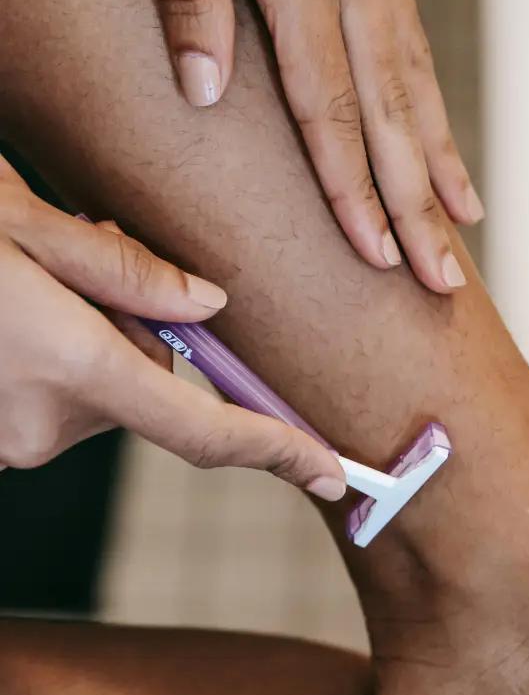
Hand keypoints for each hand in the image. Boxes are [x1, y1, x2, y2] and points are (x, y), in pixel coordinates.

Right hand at [0, 156, 344, 500]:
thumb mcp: (27, 225)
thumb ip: (127, 271)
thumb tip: (211, 305)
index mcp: (71, 367)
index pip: (203, 429)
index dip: (276, 450)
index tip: (330, 470)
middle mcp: (44, 425)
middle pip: (147, 383)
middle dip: (137, 328)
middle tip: (81, 259)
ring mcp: (9, 443)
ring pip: (101, 390)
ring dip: (90, 342)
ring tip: (34, 282)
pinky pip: (57, 402)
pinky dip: (55, 363)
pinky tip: (16, 318)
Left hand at [123, 0, 482, 294]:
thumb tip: (204, 91)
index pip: (328, 105)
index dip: (351, 188)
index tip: (373, 254)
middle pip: (390, 112)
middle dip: (413, 203)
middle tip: (439, 278)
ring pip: (416, 81)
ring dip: (437, 162)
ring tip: (461, 227)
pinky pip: (414, 39)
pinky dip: (435, 99)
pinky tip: (442, 131)